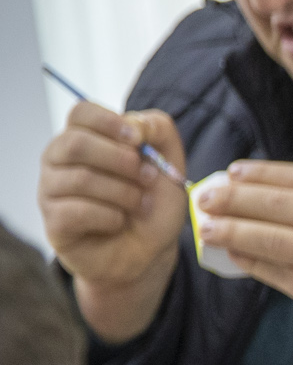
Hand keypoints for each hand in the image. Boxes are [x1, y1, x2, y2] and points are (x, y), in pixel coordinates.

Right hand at [36, 101, 187, 341]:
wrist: (150, 252)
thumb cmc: (152, 204)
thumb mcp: (169, 163)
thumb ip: (158, 130)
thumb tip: (134, 124)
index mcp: (83, 138)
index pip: (80, 112)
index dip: (110, 122)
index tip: (138, 140)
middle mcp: (59, 161)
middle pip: (75, 143)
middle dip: (121, 161)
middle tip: (147, 179)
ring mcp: (51, 191)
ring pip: (81, 178)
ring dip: (124, 193)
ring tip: (139, 205)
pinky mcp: (54, 222)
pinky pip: (78, 211)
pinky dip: (111, 217)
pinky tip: (119, 222)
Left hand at [197, 160, 292, 364]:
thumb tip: (282, 203)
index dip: (263, 173)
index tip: (233, 172)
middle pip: (280, 204)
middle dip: (236, 198)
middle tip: (206, 196)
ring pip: (273, 238)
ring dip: (234, 230)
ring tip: (207, 226)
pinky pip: (280, 274)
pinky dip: (253, 263)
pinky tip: (234, 256)